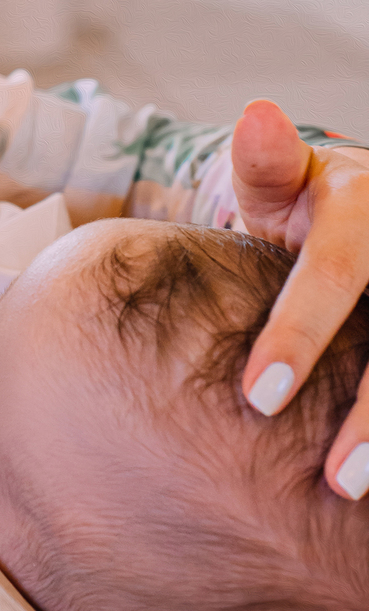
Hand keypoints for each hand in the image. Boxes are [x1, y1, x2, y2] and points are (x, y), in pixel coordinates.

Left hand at [233, 98, 368, 496]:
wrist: (368, 212)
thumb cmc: (309, 207)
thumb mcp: (283, 181)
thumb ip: (264, 163)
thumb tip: (254, 117)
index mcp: (364, 209)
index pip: (335, 274)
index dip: (299, 334)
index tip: (256, 400)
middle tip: (332, 482)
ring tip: (354, 494)